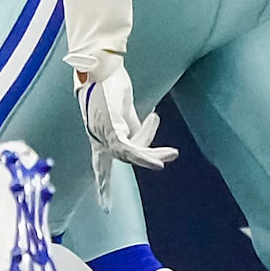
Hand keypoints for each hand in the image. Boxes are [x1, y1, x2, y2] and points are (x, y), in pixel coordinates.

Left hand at [75, 52, 172, 192]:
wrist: (101, 65)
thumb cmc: (109, 83)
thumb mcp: (122, 109)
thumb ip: (130, 126)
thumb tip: (139, 138)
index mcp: (99, 134)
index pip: (101, 165)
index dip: (104, 184)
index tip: (104, 205)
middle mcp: (97, 136)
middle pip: (121, 159)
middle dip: (125, 173)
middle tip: (133, 186)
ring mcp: (102, 131)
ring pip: (129, 154)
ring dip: (151, 156)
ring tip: (172, 153)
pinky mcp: (111, 125)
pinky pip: (130, 147)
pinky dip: (146, 154)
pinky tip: (162, 160)